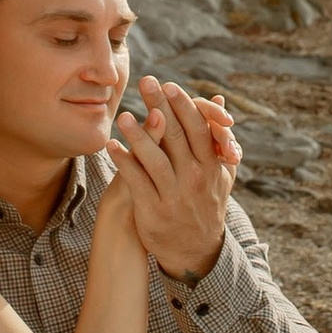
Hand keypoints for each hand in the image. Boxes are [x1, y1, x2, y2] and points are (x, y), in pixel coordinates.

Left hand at [113, 76, 237, 282]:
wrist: (197, 250)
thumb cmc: (206, 202)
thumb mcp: (221, 171)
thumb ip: (218, 134)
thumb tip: (217, 97)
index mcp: (212, 165)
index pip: (198, 129)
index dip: (183, 105)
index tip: (168, 84)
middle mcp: (195, 178)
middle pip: (176, 136)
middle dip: (160, 107)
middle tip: (145, 82)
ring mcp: (174, 195)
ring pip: (155, 160)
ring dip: (138, 136)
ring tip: (122, 116)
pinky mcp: (154, 210)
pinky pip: (136, 182)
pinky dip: (124, 163)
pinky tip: (111, 146)